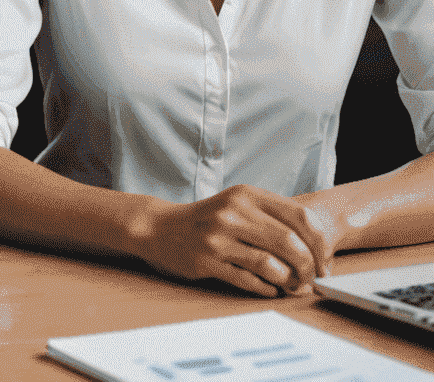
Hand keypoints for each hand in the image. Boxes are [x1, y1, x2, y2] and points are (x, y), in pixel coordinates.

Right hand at [134, 185, 332, 296]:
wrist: (159, 227)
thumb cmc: (208, 221)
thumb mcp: (239, 206)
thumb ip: (273, 220)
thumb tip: (317, 252)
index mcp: (246, 194)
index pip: (301, 217)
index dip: (321, 244)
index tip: (325, 262)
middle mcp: (232, 212)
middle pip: (290, 243)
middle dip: (309, 268)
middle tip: (312, 280)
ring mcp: (218, 236)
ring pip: (271, 264)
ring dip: (290, 283)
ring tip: (293, 287)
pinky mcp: (206, 260)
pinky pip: (249, 281)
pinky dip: (267, 290)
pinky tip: (270, 289)